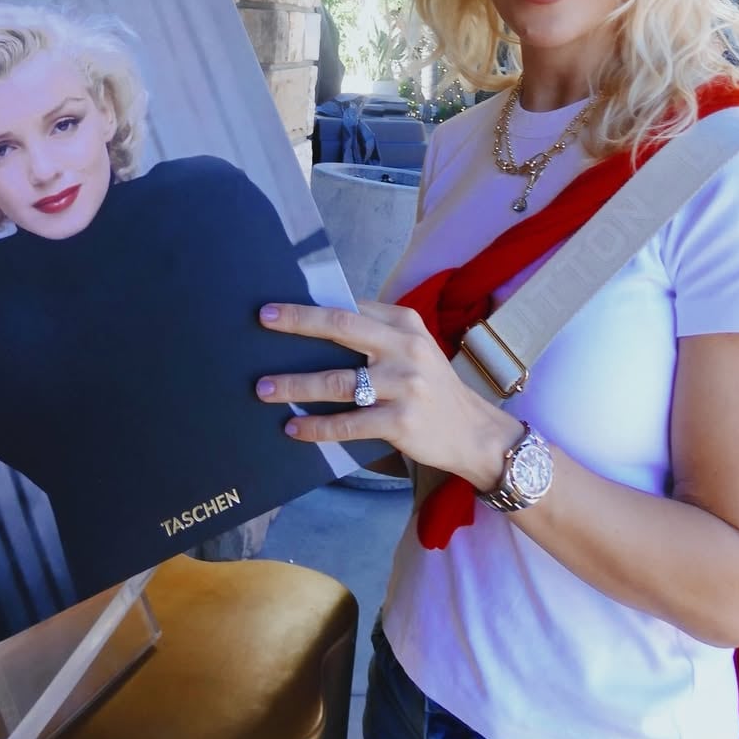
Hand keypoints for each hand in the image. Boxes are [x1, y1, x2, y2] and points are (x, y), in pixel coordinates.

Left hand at [257, 299, 519, 487]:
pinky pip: (348, 423)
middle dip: (298, 322)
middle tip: (264, 319)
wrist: (474, 432)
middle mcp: (405, 348)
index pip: (350, 307)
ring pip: (337, 381)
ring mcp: (404, 385)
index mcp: (405, 323)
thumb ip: (377, 334)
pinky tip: (294, 428)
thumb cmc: (432, 386)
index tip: (278, 306)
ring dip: (294, 385)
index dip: (312, 305)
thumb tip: (319, 324)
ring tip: (264, 389)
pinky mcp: (401, 421)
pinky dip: (317, 426)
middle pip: (341, 327)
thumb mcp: (413, 349)